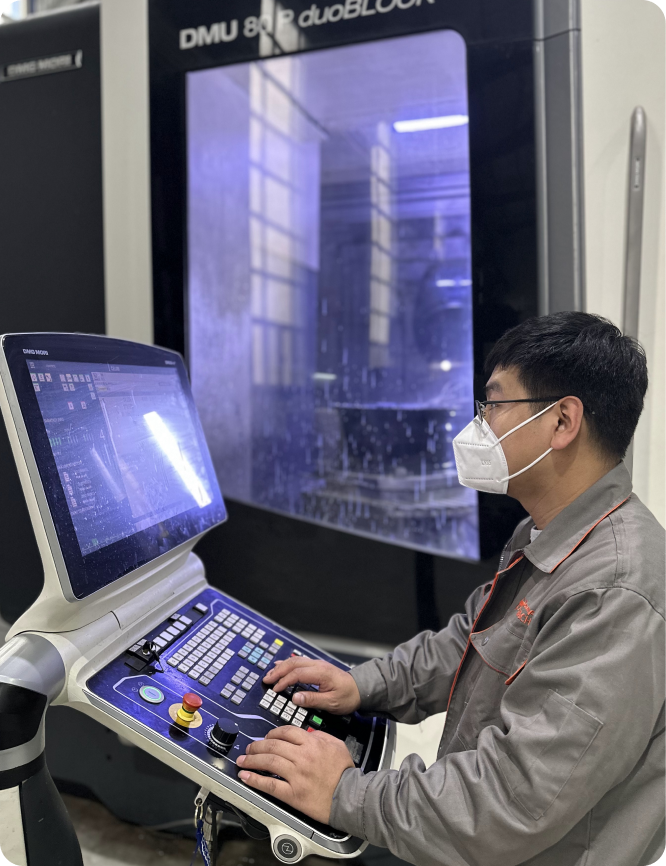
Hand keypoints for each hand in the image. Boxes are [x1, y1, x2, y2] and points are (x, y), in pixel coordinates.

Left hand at [237, 726, 353, 823]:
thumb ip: (320, 735)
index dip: (272, 733)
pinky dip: (255, 780)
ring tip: (242, 760)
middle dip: (257, 746)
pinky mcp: (293, 794)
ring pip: (268, 762)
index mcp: (312, 743)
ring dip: (252, 760)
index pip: (286, 732)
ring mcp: (296, 775)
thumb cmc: (345, 772)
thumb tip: (307, 733)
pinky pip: (270, 785)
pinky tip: (246, 777)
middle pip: (273, 746)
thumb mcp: (337, 744)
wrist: (350, 796)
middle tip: (249, 748)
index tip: (265, 737)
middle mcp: (302, 757)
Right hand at [263, 658, 360, 714]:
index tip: (275, 689)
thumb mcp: (331, 703)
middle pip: (294, 664)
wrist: (360, 689)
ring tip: (270, 673)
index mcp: (321, 673)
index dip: (284, 681)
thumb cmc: (348, 697)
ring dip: (282, 667)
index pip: (297, 673)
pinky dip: (288, 664)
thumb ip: (313, 700)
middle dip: (278, 671)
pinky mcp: (317, 667)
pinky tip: (281, 666)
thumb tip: (295, 698)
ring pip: (295, 661)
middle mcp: (318, 665)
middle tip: (267, 679)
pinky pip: (300, 662)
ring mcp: (317, 664)